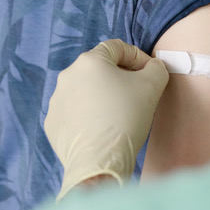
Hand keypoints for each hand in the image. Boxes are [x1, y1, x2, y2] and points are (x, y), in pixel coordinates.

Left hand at [45, 39, 168, 200]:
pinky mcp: (53, 124)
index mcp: (89, 61)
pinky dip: (88, 117)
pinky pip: (74, 113)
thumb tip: (153, 68)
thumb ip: (156, 68)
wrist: (99, 162)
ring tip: (119, 115)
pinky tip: (102, 130)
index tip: (149, 74)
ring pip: (85, 92)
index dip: (137, 57)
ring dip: (102, 97)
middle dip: (119, 78)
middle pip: (99, 69)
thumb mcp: (152, 86)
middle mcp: (67, 76)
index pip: (117, 48)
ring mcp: (56, 101)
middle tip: (136, 95)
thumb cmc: (126, 118)